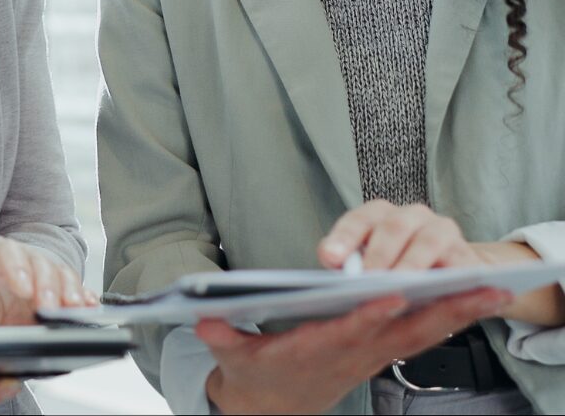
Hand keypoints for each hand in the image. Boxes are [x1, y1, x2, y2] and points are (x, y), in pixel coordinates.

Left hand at [0, 237, 96, 325]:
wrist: (2, 297)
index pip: (5, 254)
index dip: (16, 269)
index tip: (22, 289)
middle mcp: (25, 258)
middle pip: (40, 264)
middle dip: (46, 286)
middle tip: (48, 309)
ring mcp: (47, 272)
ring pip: (63, 274)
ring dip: (70, 292)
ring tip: (74, 310)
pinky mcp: (65, 288)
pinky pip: (81, 288)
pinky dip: (87, 298)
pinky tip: (91, 308)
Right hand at [200, 289, 510, 413]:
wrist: (276, 406)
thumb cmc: (257, 373)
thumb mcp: (232, 358)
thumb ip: (222, 338)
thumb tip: (203, 320)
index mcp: (314, 352)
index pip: (346, 332)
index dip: (368, 316)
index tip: (390, 295)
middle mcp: (351, 354)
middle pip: (402, 332)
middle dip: (441, 311)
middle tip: (477, 290)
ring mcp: (372, 355)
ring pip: (421, 334)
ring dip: (458, 313)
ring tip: (492, 291)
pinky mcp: (381, 352)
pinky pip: (422, 336)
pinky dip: (450, 319)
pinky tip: (474, 302)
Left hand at [318, 200, 564, 323]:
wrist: (455, 276)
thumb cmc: (403, 269)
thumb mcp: (373, 265)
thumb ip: (352, 263)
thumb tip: (333, 266)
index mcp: (382, 215)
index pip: (360, 220)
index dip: (344, 237)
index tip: (329, 258)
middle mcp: (413, 216)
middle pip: (392, 227)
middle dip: (377, 254)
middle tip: (365, 279)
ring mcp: (443, 231)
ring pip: (426, 240)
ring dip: (410, 264)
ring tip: (397, 285)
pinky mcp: (468, 254)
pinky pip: (460, 263)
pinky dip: (449, 276)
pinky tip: (436, 291)